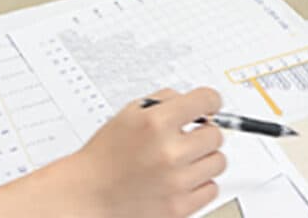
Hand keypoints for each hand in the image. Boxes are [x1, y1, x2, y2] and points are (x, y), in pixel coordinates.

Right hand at [0, 87, 225, 217]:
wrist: (89, 193)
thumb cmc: (107, 154)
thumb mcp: (130, 113)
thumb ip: (165, 101)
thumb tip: (197, 103)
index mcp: (156, 123)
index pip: (207, 100)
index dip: (210, 101)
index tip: (209, 105)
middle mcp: (169, 152)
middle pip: (216, 134)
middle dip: (203, 132)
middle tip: (186, 137)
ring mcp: (176, 182)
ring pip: (218, 161)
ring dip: (204, 158)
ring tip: (183, 159)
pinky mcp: (180, 207)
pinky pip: (212, 189)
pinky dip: (201, 184)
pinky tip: (182, 179)